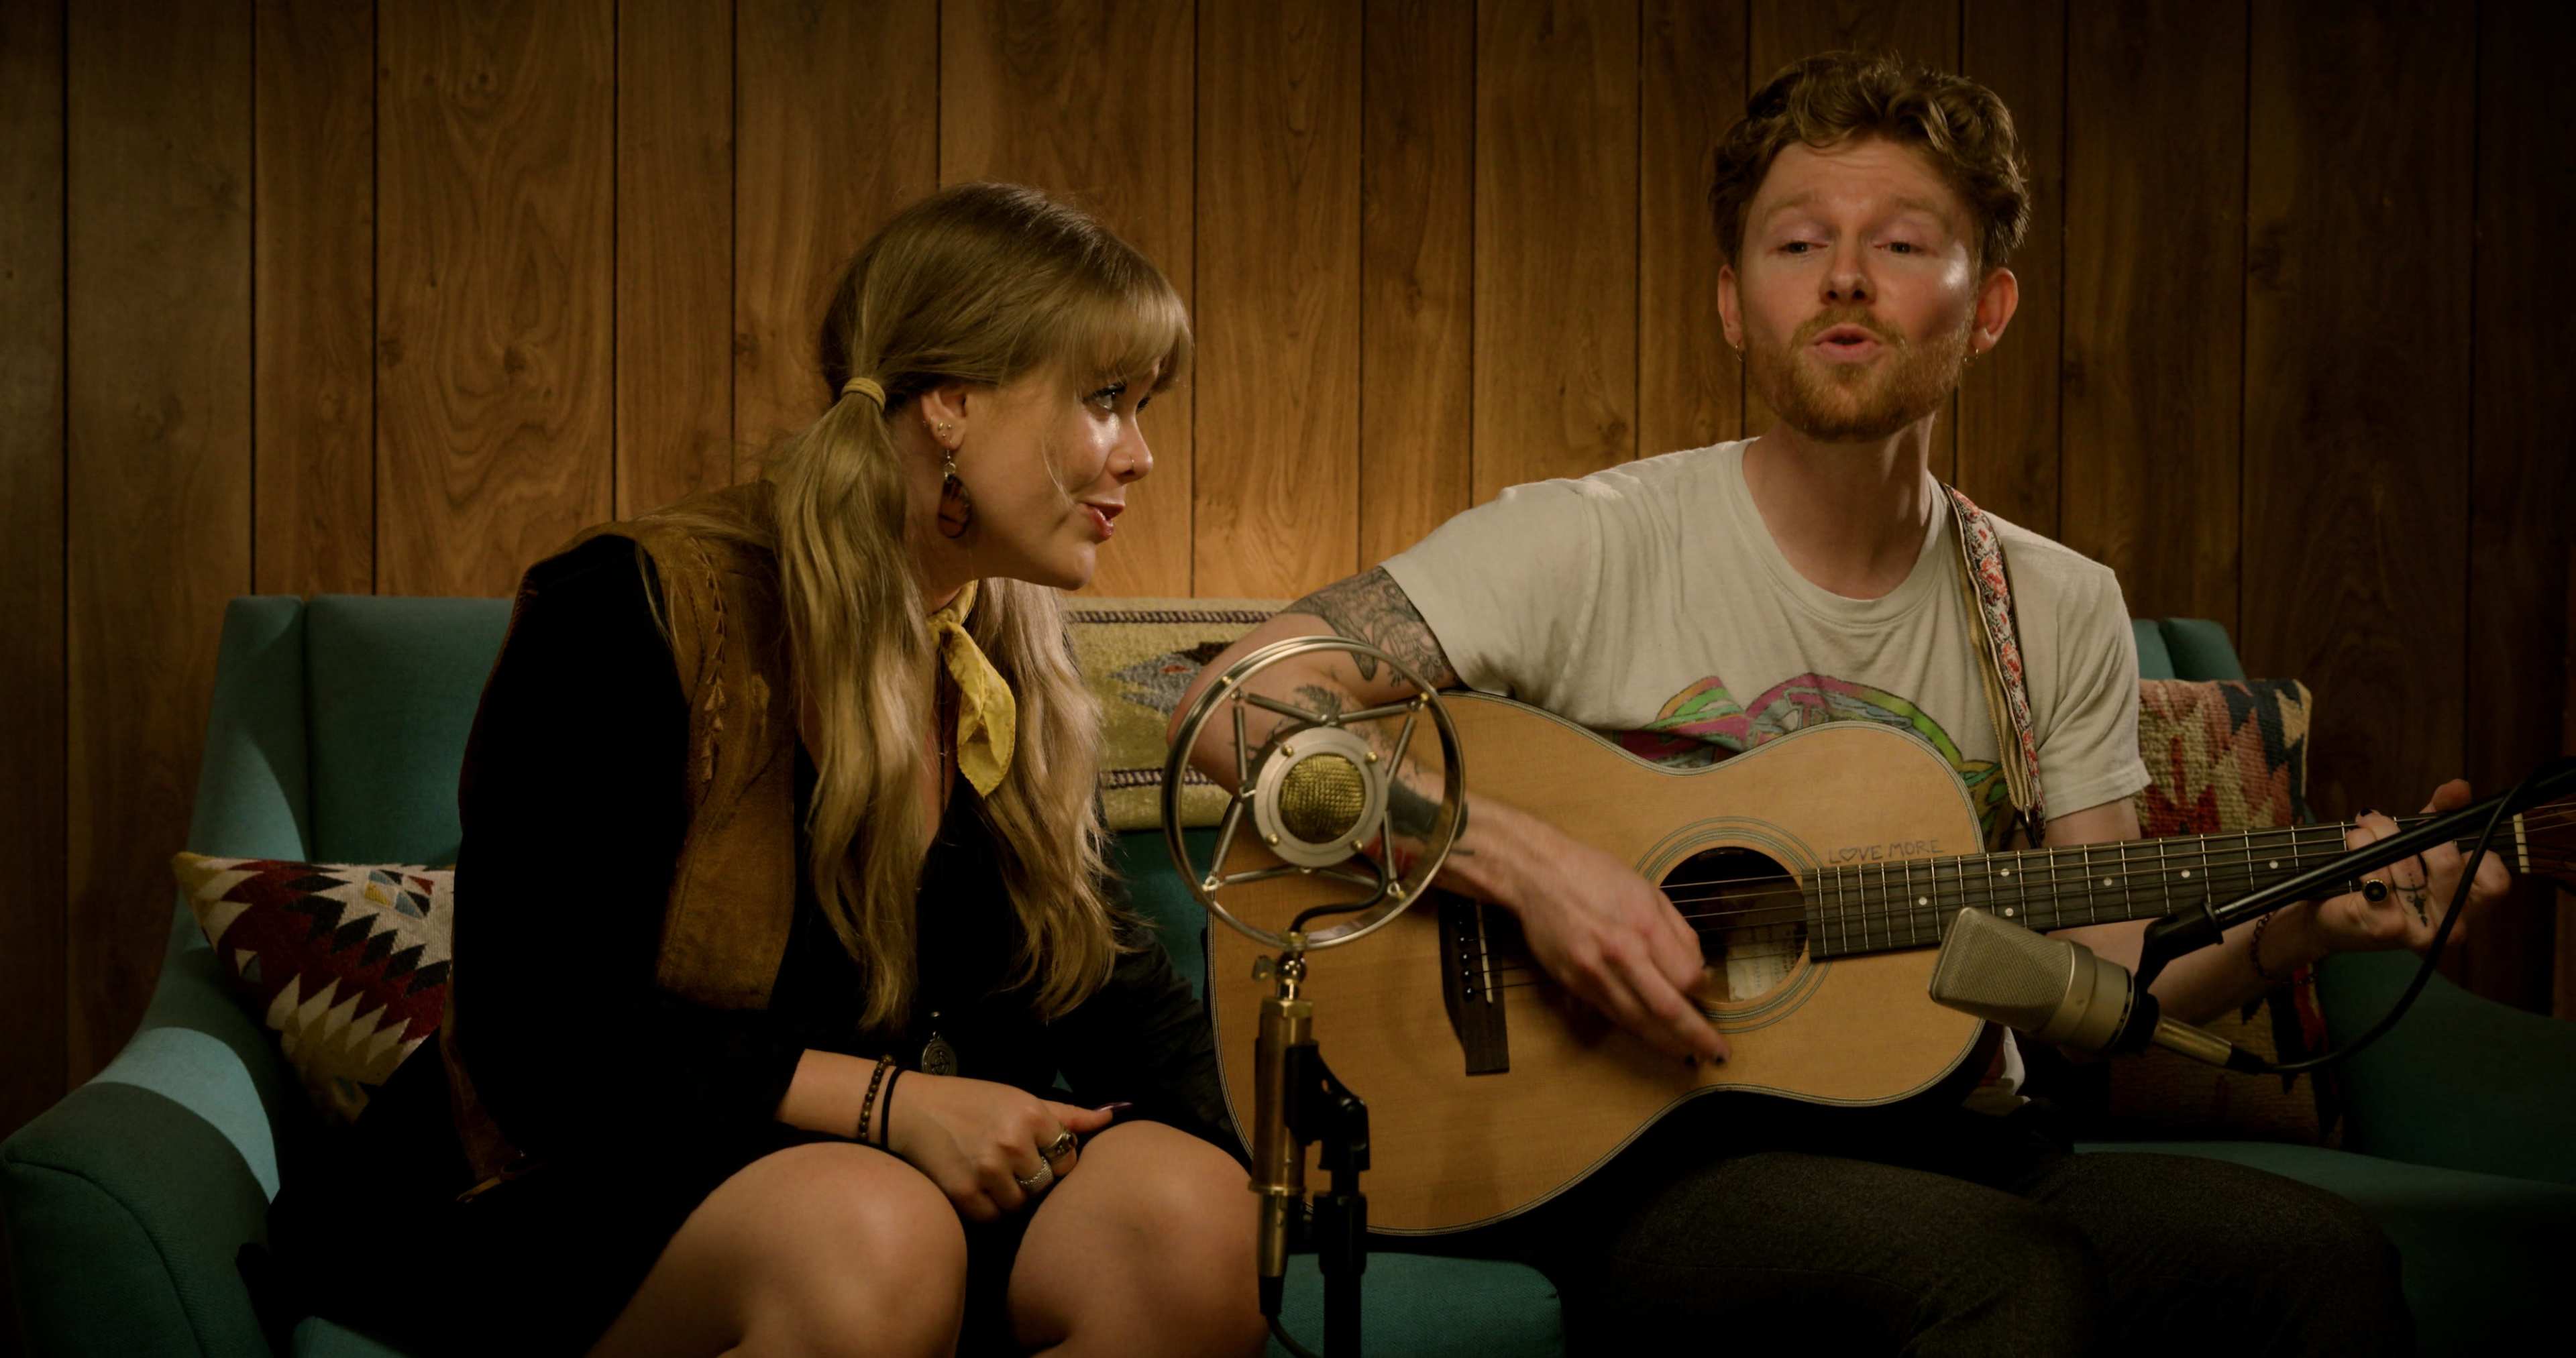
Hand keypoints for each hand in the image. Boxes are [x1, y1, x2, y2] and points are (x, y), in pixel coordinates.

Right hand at [881, 1074, 1116, 1221]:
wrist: (913, 1109)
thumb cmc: (973, 1101)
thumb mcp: (1020, 1098)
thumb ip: (1068, 1115)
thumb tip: (1114, 1115)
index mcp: (1031, 1115)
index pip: (1067, 1158)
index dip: (1054, 1160)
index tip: (1036, 1153)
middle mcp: (1012, 1143)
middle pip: (1046, 1184)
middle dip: (1035, 1180)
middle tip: (1014, 1167)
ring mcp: (988, 1171)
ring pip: (1022, 1205)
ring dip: (1013, 1197)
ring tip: (995, 1177)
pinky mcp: (965, 1194)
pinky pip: (994, 1217)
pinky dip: (991, 1209)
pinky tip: (979, 1187)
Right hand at [1492, 808, 1726, 1061]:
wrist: (1537, 875)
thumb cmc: (1594, 875)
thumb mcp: (1648, 892)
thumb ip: (1677, 933)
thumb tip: (1698, 970)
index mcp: (1643, 926)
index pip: (1686, 977)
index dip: (1703, 991)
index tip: (1708, 992)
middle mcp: (1620, 955)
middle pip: (1666, 1010)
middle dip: (1696, 1037)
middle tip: (1717, 1053)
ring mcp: (1593, 974)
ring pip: (1637, 1021)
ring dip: (1666, 1043)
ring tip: (1689, 1053)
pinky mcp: (1574, 985)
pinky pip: (1611, 1015)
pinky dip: (1636, 1029)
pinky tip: (1653, 1037)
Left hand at [2313, 779, 2511, 953]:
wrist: (2336, 920)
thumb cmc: (2386, 880)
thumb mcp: (2418, 843)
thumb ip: (2442, 814)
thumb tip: (2459, 787)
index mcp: (2469, 904)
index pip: (2496, 881)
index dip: (2476, 852)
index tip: (2445, 835)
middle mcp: (2452, 924)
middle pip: (2449, 863)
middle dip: (2414, 831)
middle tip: (2382, 820)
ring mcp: (2420, 930)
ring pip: (2408, 864)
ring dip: (2380, 833)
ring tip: (2364, 825)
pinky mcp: (2385, 927)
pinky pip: (2377, 876)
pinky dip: (2362, 848)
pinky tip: (2354, 843)